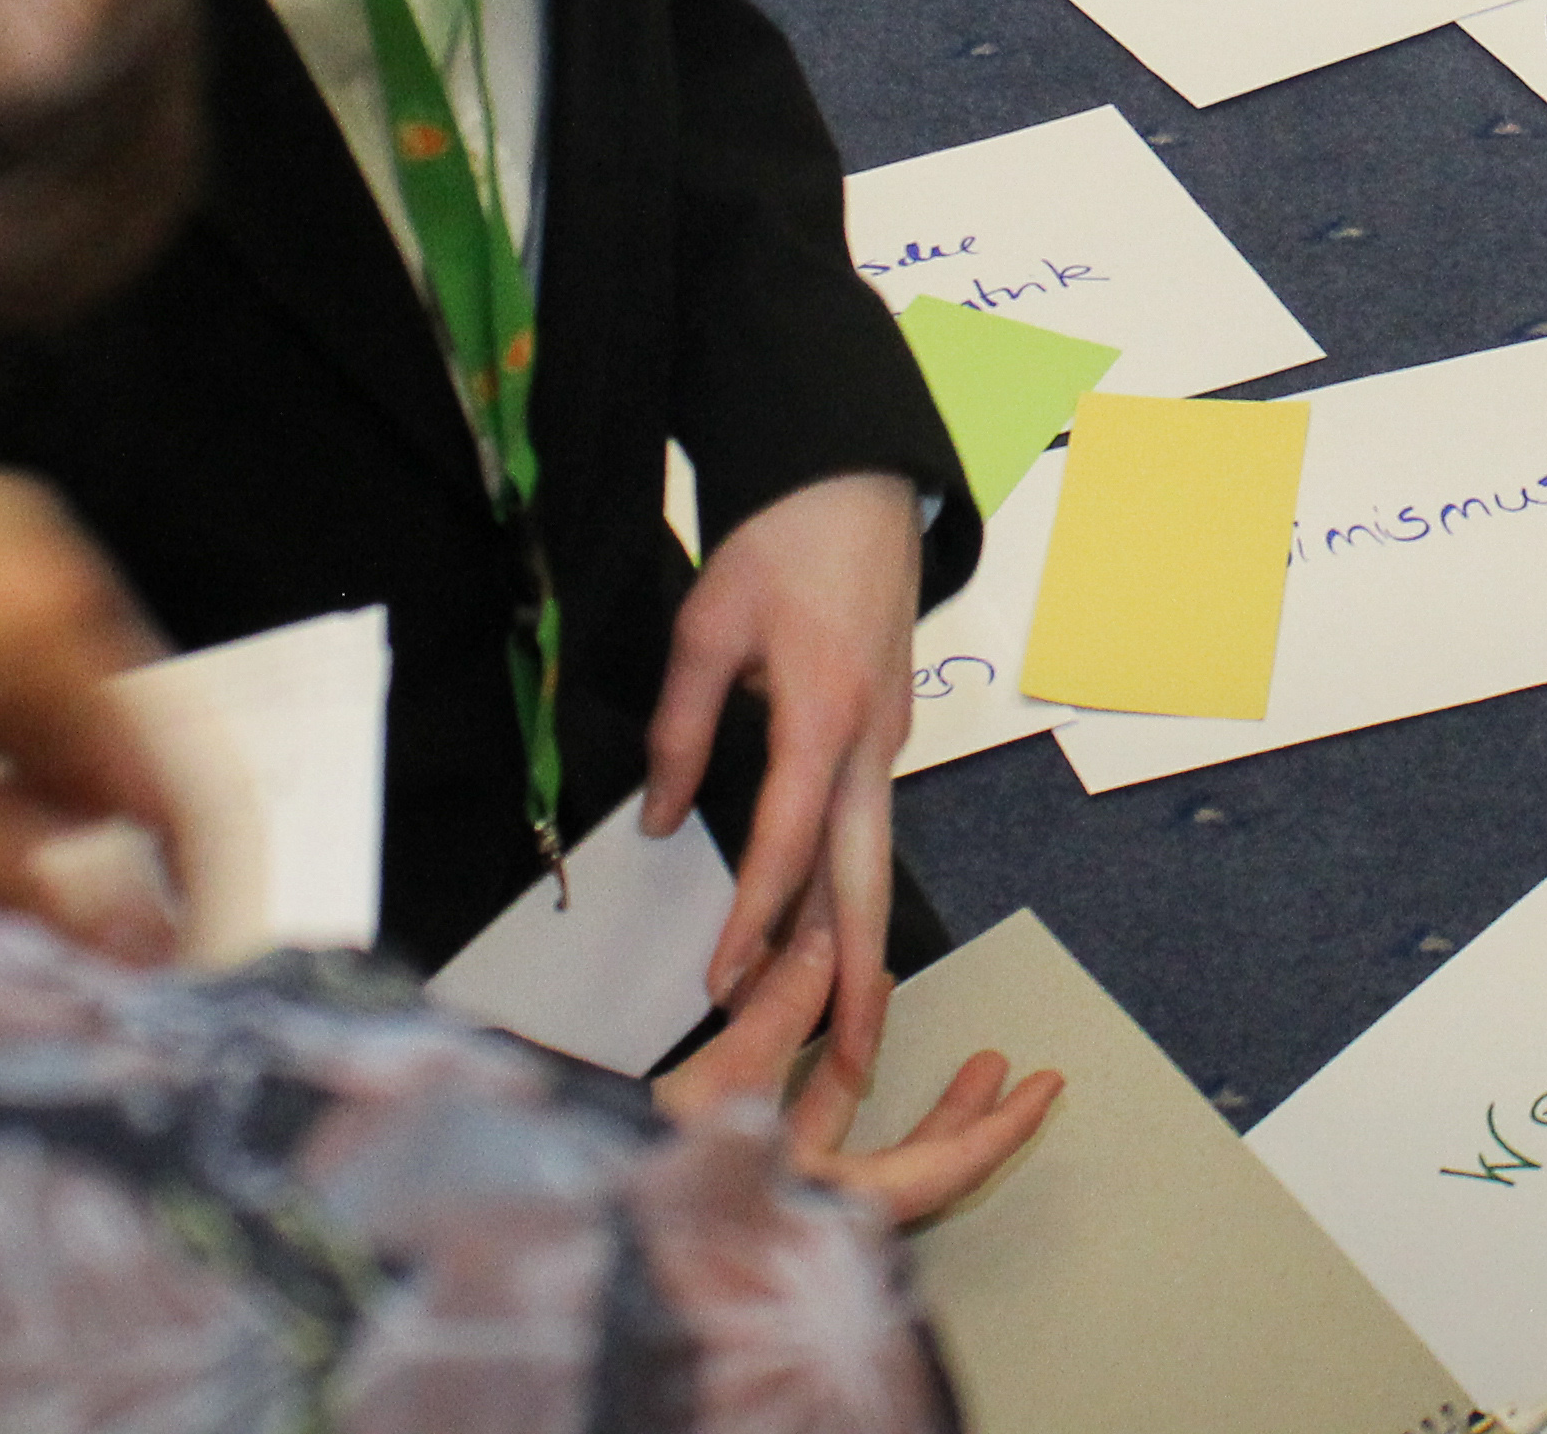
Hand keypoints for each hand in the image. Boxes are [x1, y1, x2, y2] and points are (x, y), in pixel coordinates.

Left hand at [0, 439, 181, 957]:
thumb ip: (25, 882)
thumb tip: (136, 936)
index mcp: (54, 634)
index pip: (175, 778)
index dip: (186, 870)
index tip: (177, 935)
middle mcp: (56, 560)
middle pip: (117, 723)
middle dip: (80, 813)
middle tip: (10, 879)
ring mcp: (8, 519)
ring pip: (62, 672)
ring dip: (26, 748)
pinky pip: (14, 618)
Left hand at [645, 471, 923, 1077]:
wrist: (862, 484)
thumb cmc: (783, 539)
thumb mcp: (707, 621)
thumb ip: (678, 727)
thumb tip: (658, 819)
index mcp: (824, 709)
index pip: (785, 836)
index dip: (754, 916)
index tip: (724, 983)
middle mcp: (870, 741)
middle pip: (865, 879)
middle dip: (856, 978)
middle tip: (850, 1062)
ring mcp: (887, 742)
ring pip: (874, 863)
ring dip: (859, 950)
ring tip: (848, 1034)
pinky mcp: (885, 736)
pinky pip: (869, 831)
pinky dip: (852, 895)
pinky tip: (828, 942)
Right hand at [656, 917, 1060, 1226]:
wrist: (566, 1209)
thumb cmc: (637, 1177)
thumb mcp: (715, 1085)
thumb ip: (777, 1013)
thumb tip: (827, 941)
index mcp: (821, 1205)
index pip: (939, 1173)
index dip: (997, 1129)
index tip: (1043, 1087)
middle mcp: (809, 1205)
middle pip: (912, 1161)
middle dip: (960, 1109)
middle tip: (999, 1062)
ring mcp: (779, 1191)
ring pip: (856, 1132)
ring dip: (884, 1069)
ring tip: (903, 1011)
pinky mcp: (745, 1168)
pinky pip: (806, 1119)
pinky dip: (824, 1069)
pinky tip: (838, 1021)